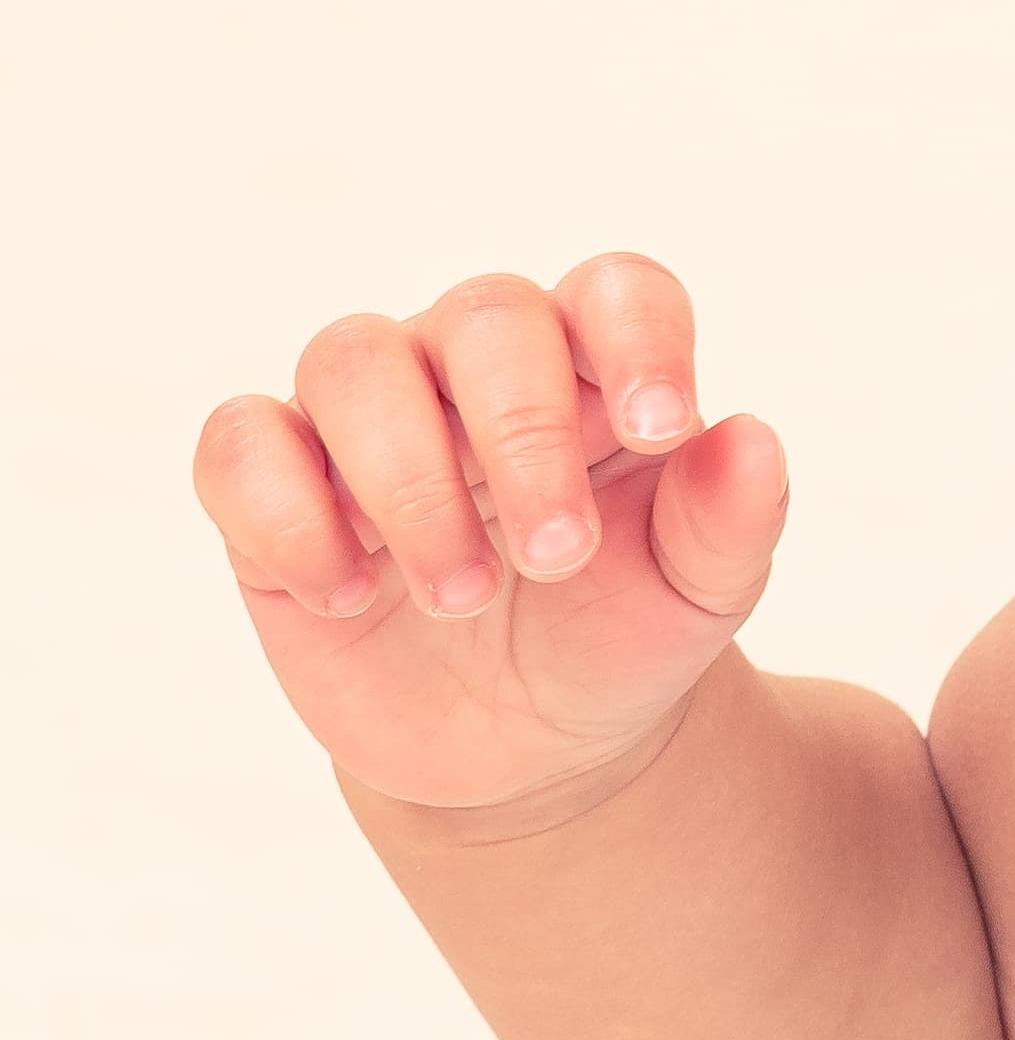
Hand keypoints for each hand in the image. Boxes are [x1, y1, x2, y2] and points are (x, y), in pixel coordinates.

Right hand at [194, 257, 787, 817]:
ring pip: (353, 361)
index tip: (660, 430)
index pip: (616, 290)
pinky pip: (239, 445)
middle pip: (485, 316)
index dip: (638, 339)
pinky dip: (285, 514)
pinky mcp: (274, 491)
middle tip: (559, 558)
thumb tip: (750, 437)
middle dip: (522, 434)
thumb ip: (732, 518)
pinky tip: (348, 596)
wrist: (533, 749)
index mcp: (597, 370)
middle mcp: (477, 369)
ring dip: (409, 481)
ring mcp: (369, 421)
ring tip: (463, 596)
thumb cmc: (623, 635)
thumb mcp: (701, 594)